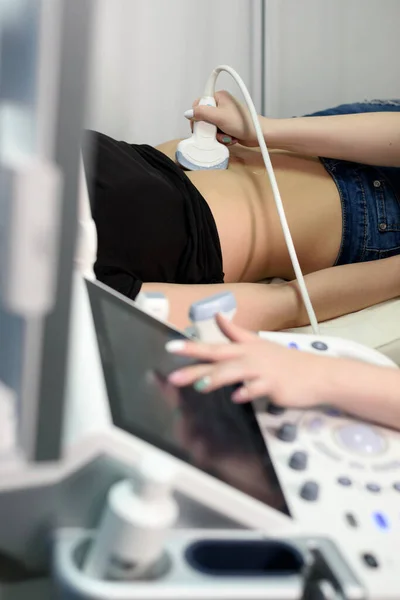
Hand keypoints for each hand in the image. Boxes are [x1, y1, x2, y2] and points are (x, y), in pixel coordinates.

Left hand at [166, 314, 333, 406]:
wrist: (318, 374)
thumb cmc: (286, 362)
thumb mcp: (259, 343)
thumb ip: (236, 332)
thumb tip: (219, 316)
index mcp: (245, 348)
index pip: (214, 345)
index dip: (192, 346)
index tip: (170, 347)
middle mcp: (250, 356)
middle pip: (219, 356)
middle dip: (196, 362)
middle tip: (173, 372)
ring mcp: (262, 370)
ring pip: (236, 371)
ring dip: (218, 377)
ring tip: (200, 386)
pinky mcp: (274, 385)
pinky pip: (259, 388)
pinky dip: (248, 392)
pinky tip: (237, 397)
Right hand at [188, 90, 259, 146]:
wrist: (259, 134)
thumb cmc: (243, 123)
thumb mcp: (219, 117)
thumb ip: (202, 113)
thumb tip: (187, 113)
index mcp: (219, 96)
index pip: (199, 104)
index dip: (197, 116)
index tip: (199, 125)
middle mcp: (221, 105)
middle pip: (203, 118)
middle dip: (209, 129)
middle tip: (215, 132)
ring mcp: (224, 116)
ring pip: (210, 127)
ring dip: (216, 135)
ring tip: (226, 135)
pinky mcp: (227, 126)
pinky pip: (217, 133)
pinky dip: (222, 137)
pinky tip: (230, 138)